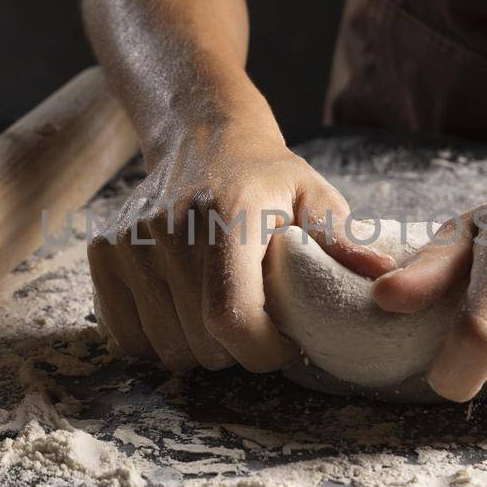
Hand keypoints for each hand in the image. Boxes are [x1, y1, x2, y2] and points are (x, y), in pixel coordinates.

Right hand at [89, 116, 392, 372]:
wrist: (201, 136)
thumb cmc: (268, 177)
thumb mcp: (314, 197)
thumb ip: (341, 241)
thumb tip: (384, 278)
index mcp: (227, 217)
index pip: (232, 319)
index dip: (263, 351)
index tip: (286, 344)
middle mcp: (169, 229)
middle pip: (201, 343)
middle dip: (240, 350)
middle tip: (260, 320)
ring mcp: (129, 242)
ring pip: (166, 348)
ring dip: (201, 347)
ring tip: (225, 310)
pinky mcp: (103, 253)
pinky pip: (127, 336)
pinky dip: (159, 340)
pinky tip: (186, 312)